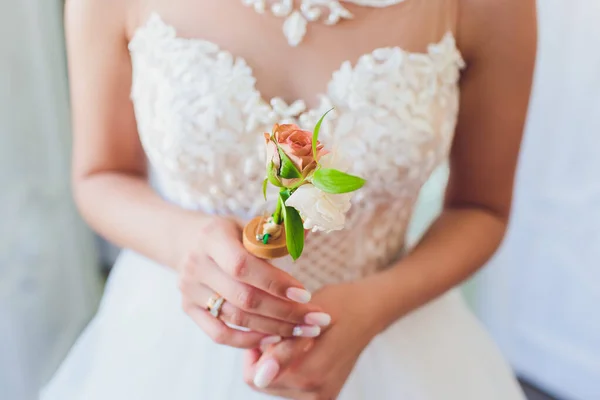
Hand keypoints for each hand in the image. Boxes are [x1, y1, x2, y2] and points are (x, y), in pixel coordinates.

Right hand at [177, 216, 331, 347]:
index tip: (306, 295)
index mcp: (212, 237)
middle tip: (316, 320)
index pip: (243, 266)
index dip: (276, 283)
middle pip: (244, 297)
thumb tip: (309, 227)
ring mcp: (190, 290)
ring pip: (236, 318)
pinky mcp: (189, 309)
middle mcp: (197, 265)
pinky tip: (274, 338)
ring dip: (274, 328)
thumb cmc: (230, 233)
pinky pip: (220, 333)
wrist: (189, 241)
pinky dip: (248, 340)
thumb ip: (277, 233)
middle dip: (285, 312)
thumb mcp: (249, 224)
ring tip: (304, 331)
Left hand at [243, 282, 380, 398]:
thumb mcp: (309, 316)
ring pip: (272, 384)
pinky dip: (286, 367)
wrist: (370, 312)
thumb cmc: (340, 304)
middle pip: (262, 382)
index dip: (256, 349)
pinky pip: (288, 385)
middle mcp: (316, 392)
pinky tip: (299, 349)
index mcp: (312, 374)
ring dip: (275, 362)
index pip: (257, 376)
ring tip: (293, 338)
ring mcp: (321, 396)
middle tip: (282, 330)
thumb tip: (260, 374)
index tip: (270, 329)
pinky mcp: (323, 395)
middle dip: (264, 356)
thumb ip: (284, 346)